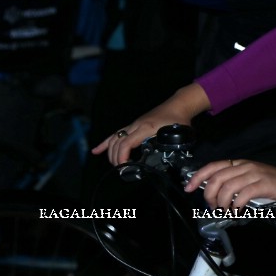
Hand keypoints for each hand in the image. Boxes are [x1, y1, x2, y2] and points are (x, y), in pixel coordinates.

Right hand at [91, 84, 210, 164]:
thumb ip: (172, 146)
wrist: (178, 105)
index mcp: (146, 127)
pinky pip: (116, 134)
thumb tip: (169, 160)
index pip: (128, 143)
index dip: (123, 156)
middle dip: (116, 158)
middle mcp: (136, 125)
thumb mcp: (178, 134)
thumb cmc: (179, 118)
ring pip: (115, 138)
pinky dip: (105, 143)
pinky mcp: (133, 125)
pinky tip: (96, 151)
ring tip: (114, 165)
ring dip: (111, 153)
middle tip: (122, 170)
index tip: (125, 167)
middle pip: (118, 142)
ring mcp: (133, 124)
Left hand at [185, 160, 275, 208]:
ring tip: (226, 211)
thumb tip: (214, 197)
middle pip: (218, 178)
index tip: (188, 188)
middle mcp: (245, 167)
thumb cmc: (271, 185)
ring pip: (228, 186)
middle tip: (213, 207)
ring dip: (223, 202)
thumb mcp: (249, 181)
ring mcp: (254, 174)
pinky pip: (243, 194)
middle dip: (210, 194)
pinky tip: (237, 211)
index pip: (214, 166)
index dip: (198, 176)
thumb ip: (233, 184)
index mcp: (239, 165)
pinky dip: (236, 205)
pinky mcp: (264, 184)